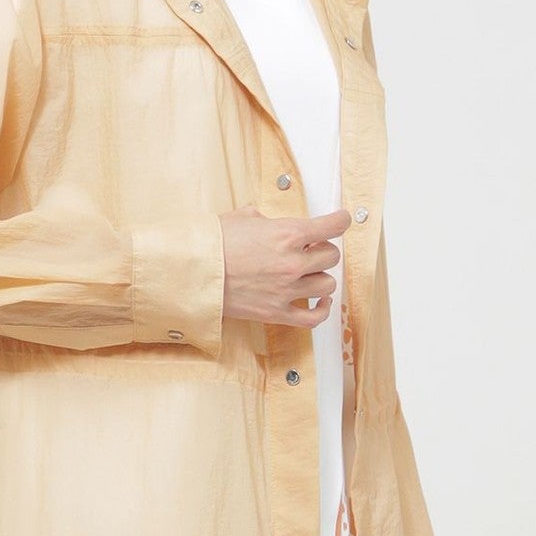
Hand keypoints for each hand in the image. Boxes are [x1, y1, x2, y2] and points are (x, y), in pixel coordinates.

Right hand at [218, 205, 350, 329]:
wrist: (193, 272)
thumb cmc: (213, 243)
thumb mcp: (242, 218)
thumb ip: (265, 221)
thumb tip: (270, 224)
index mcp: (288, 233)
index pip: (332, 226)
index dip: (340, 221)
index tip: (342, 220)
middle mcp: (293, 262)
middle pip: (331, 256)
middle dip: (323, 250)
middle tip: (311, 249)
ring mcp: (287, 290)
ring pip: (327, 284)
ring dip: (320, 276)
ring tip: (309, 273)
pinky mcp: (277, 312)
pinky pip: (314, 317)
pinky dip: (323, 309)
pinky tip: (321, 300)